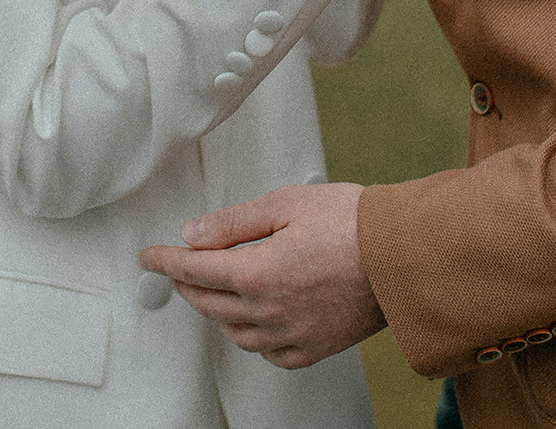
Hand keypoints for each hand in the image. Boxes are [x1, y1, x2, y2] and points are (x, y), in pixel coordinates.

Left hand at [138, 183, 383, 368]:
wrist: (406, 257)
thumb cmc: (355, 224)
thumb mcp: (286, 204)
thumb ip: (233, 223)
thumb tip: (193, 235)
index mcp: (258, 274)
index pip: (194, 270)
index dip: (165, 261)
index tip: (149, 256)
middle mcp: (269, 312)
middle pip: (208, 303)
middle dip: (186, 284)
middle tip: (177, 268)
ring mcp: (292, 335)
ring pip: (234, 332)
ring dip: (214, 311)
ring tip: (211, 291)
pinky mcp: (315, 348)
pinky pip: (268, 353)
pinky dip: (251, 338)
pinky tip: (252, 322)